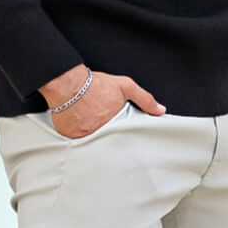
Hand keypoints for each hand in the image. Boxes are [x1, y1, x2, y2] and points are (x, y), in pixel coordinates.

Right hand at [39, 65, 164, 138]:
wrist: (68, 84)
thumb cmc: (94, 85)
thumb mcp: (125, 86)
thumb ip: (144, 99)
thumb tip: (160, 110)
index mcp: (116, 124)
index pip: (124, 138)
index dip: (124, 137)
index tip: (124, 137)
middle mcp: (101, 133)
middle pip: (109, 142)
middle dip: (109, 138)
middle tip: (105, 130)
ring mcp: (85, 137)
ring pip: (94, 143)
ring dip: (94, 138)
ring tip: (91, 129)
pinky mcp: (71, 137)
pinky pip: (77, 143)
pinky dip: (79, 137)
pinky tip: (79, 129)